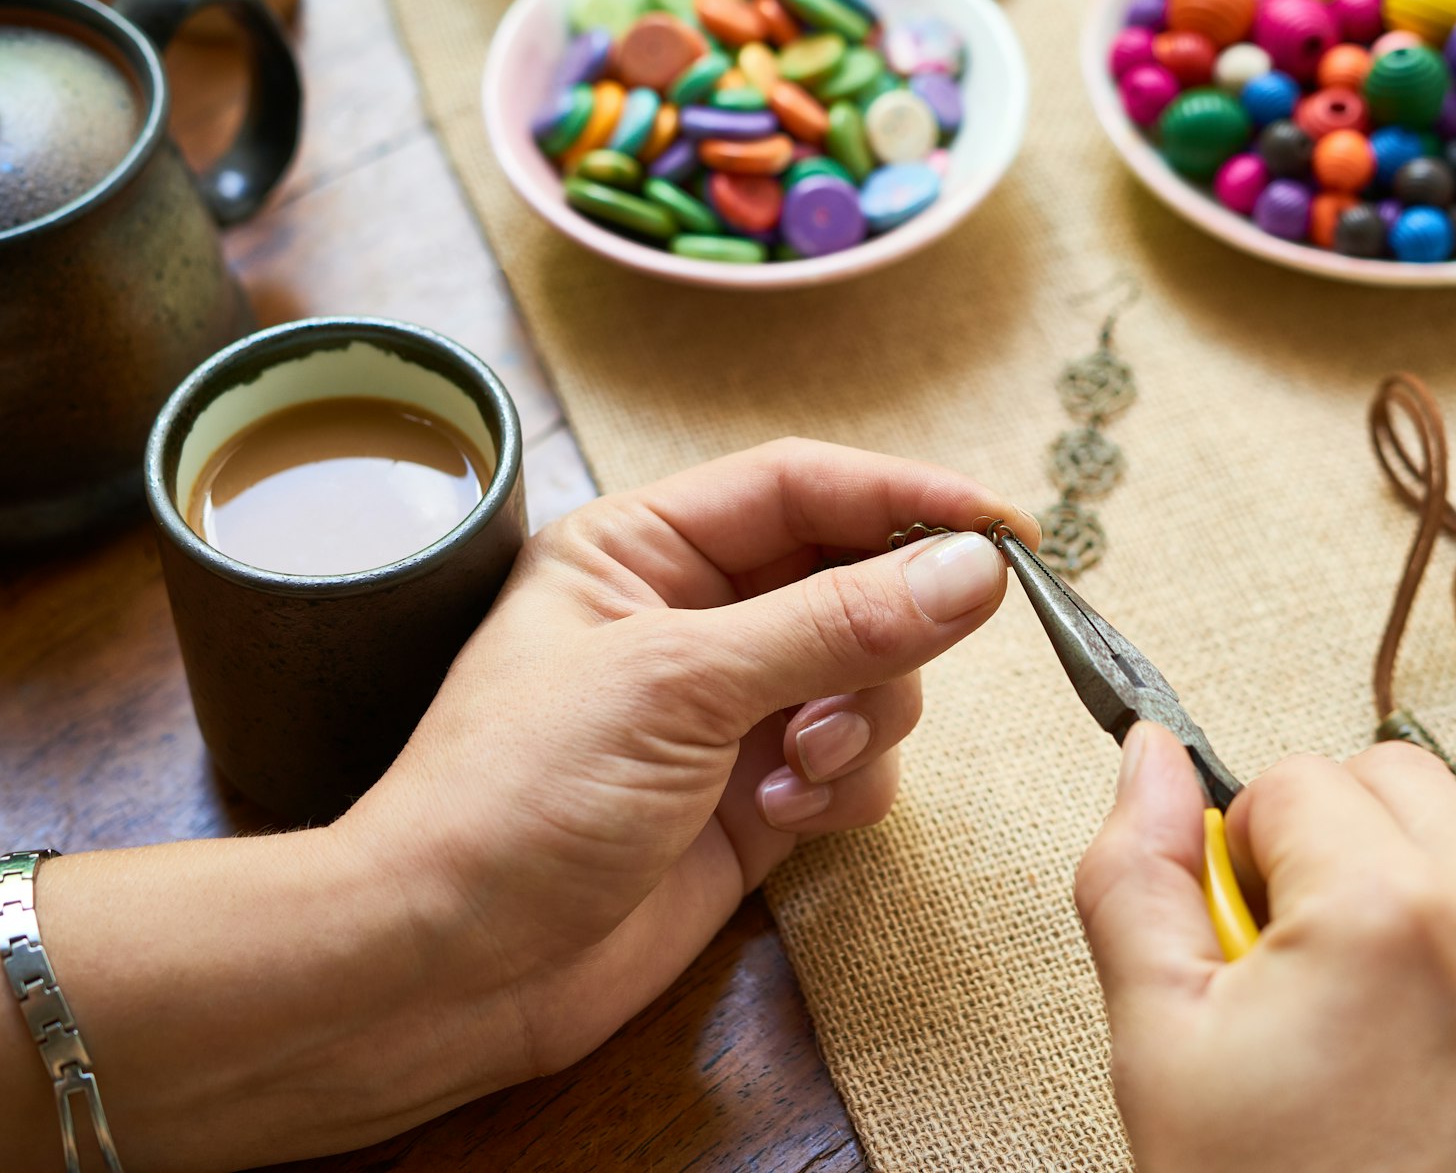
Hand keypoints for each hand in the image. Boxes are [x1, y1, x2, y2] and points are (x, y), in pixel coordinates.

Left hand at [342, 439, 1037, 1095]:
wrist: (452, 969)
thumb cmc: (516, 796)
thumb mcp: (676, 683)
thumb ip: (833, 622)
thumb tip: (972, 568)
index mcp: (641, 549)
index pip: (799, 487)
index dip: (902, 497)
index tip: (1002, 528)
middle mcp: (691, 618)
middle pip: (851, 580)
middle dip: (882, 631)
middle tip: (883, 675)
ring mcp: (728, 713)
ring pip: (869, 677)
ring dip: (861, 720)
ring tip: (798, 767)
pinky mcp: (756, 799)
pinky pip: (856, 764)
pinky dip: (846, 786)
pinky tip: (784, 816)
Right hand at [1076, 730, 1455, 1172]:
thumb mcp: (1160, 1045)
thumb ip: (1137, 874)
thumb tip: (1149, 755)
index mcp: (1384, 912)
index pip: (1290, 778)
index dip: (1244, 861)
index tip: (1249, 954)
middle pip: (1391, 778)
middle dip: (1332, 848)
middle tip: (1303, 974)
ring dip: (1415, 882)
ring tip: (1375, 1011)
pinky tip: (1444, 1038)